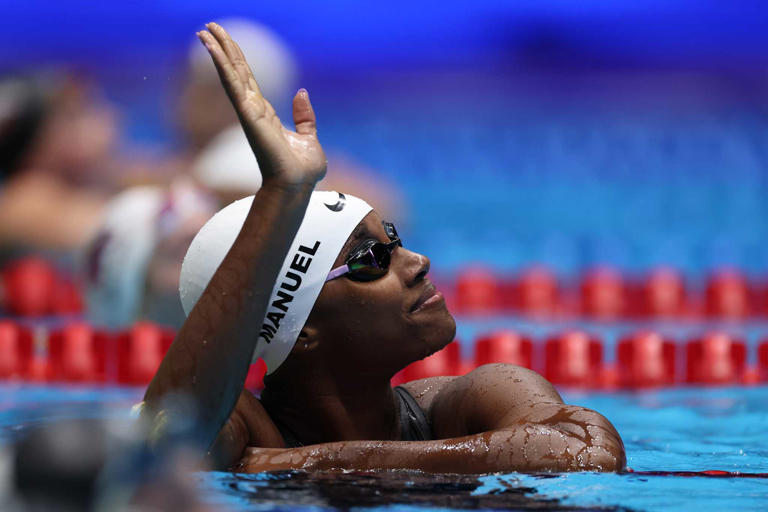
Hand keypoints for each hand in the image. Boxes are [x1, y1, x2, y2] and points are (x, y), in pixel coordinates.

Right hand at [197, 23, 325, 187]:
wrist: (298, 186)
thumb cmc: (302, 170)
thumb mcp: (309, 137)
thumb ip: (304, 115)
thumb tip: (301, 93)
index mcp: (265, 114)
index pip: (247, 79)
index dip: (236, 59)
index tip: (224, 40)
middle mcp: (253, 110)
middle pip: (235, 71)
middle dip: (223, 48)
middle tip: (208, 27)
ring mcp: (249, 112)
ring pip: (230, 74)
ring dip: (217, 51)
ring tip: (204, 30)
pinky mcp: (249, 115)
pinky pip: (233, 85)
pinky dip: (222, 65)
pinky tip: (212, 48)